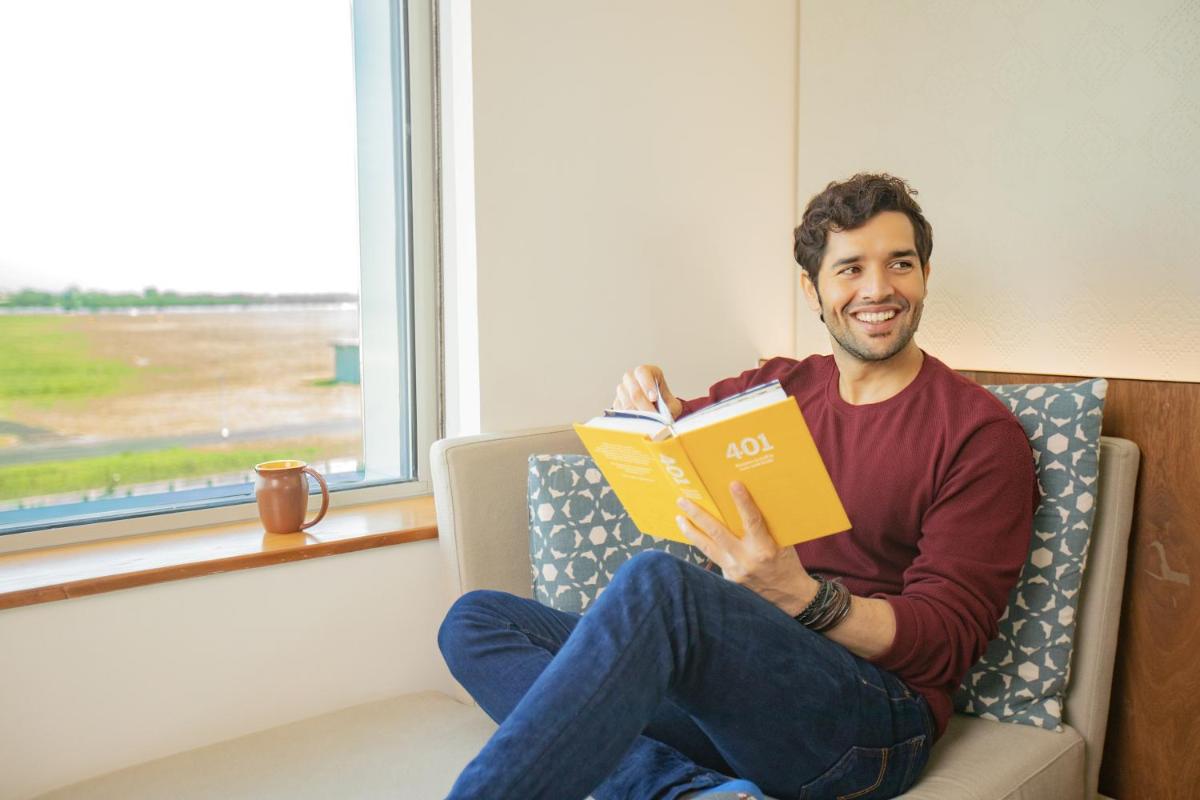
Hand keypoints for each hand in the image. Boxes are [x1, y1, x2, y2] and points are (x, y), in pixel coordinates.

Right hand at [612, 364, 682, 419]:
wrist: (657, 414)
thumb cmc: (665, 406)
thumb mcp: (673, 405)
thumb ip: (670, 408)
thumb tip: (664, 418)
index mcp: (647, 372)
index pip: (643, 372)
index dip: (648, 385)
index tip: (654, 398)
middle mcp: (632, 378)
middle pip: (635, 391)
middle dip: (645, 407)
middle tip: (653, 417)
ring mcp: (622, 390)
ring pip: (627, 404)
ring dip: (639, 415)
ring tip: (649, 423)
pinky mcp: (617, 403)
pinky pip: (622, 412)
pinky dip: (631, 420)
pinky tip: (640, 424)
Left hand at [675, 481, 817, 615]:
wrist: (789, 597)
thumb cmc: (788, 565)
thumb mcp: (784, 543)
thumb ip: (767, 527)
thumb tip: (752, 504)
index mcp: (765, 549)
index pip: (752, 521)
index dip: (743, 502)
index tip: (733, 484)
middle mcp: (746, 560)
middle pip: (717, 532)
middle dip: (698, 515)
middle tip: (683, 500)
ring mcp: (735, 571)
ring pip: (707, 547)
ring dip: (691, 531)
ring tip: (679, 518)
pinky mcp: (728, 580)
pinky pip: (713, 559)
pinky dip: (702, 546)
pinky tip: (693, 536)